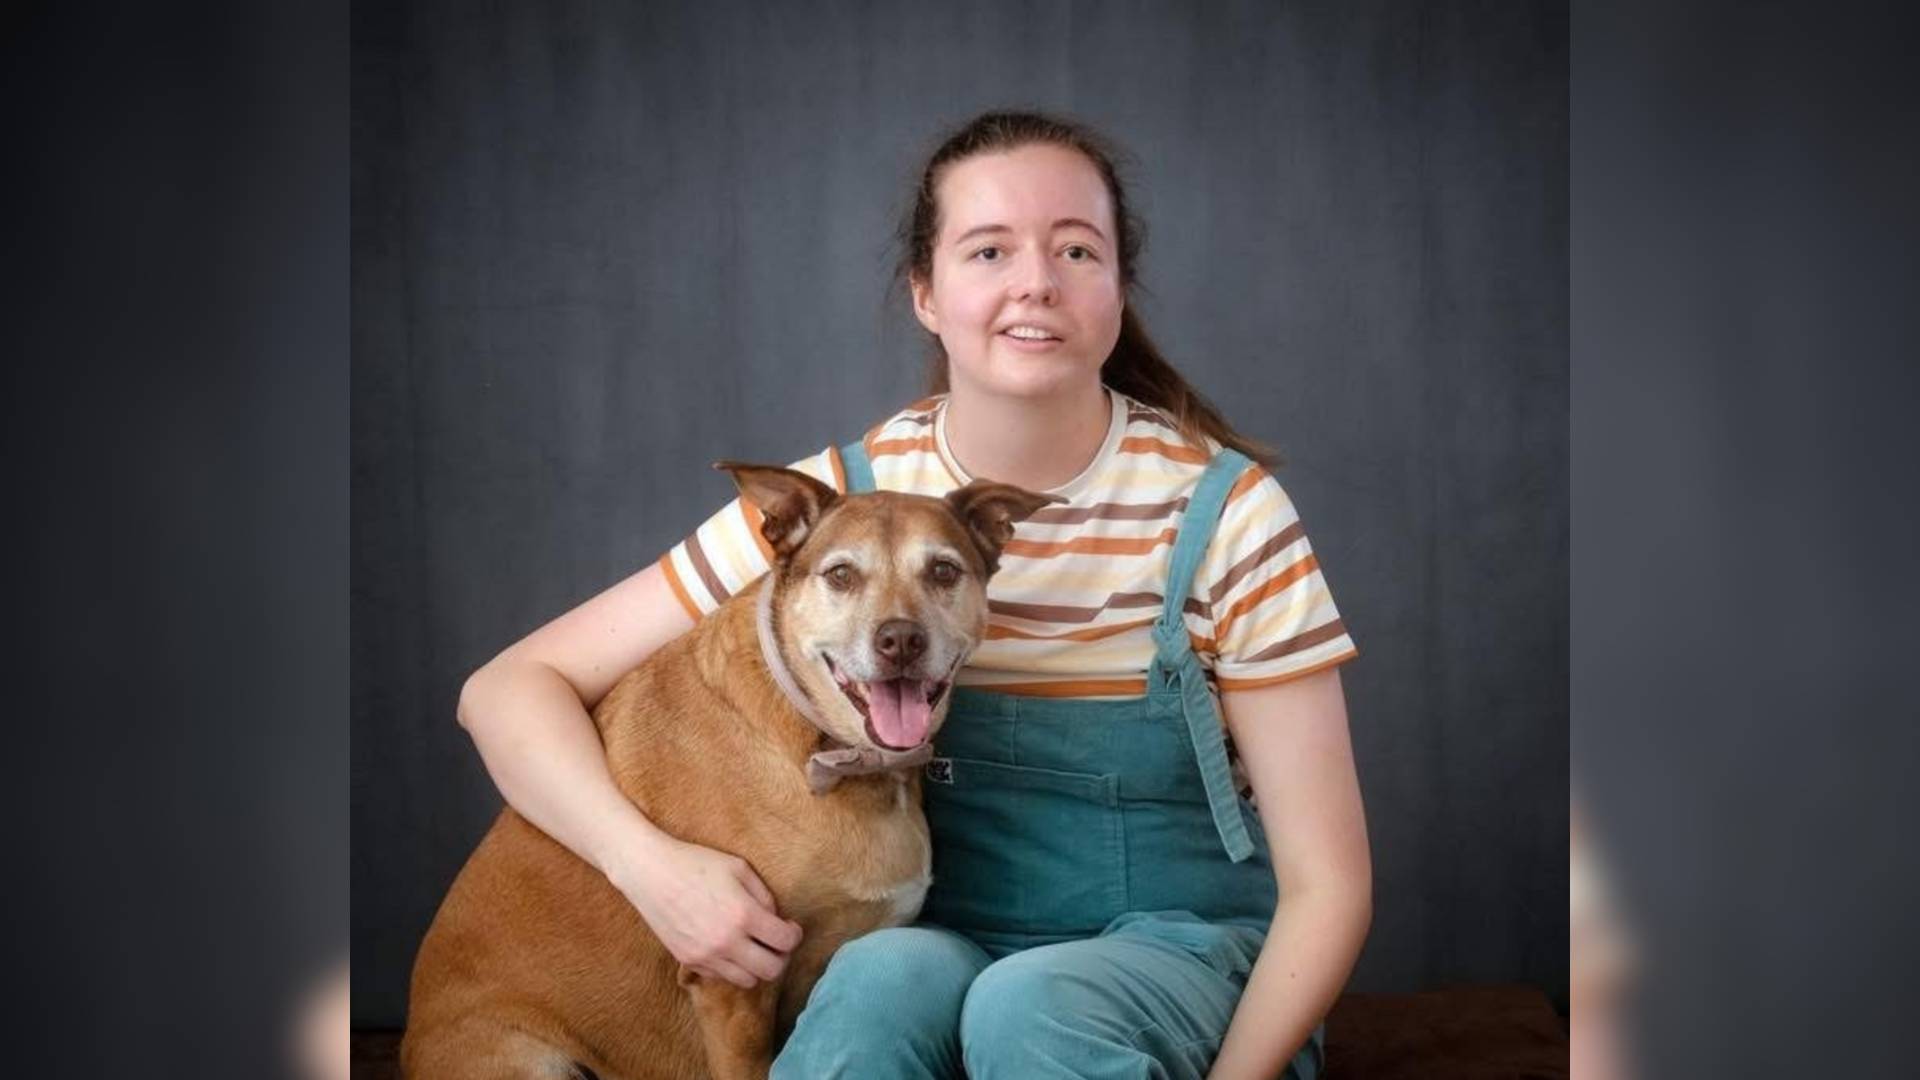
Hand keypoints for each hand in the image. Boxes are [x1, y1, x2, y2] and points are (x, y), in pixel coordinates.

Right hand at [610, 835, 803, 987]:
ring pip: (747, 980)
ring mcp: (706, 955)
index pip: (786, 942)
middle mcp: (726, 941)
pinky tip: (728, 947)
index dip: (795, 935)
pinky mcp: (688, 961)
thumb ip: (764, 896)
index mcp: (743, 915)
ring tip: (753, 947)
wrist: (650, 872)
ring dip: (756, 966)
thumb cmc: (696, 863)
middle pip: (771, 970)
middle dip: (781, 956)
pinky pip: (721, 976)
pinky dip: (731, 967)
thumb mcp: (739, 868)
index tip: (790, 927)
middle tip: (776, 942)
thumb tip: (775, 919)